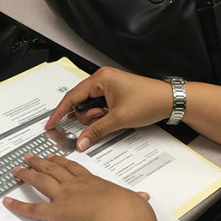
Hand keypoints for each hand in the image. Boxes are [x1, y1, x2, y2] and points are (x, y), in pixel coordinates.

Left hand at [3, 154, 159, 220]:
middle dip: (41, 163)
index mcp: (94, 182)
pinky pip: (33, 209)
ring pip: (41, 181)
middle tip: (30, 158)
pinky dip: (19, 206)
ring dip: (27, 174)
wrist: (121, 218)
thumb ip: (135, 199)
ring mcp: (65, 197)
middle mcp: (76, 185)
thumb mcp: (134, 201)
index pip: (74, 169)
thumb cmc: (129, 211)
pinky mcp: (56, 212)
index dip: (62, 162)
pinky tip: (8, 202)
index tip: (54, 157)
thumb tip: (143, 198)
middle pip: (54, 169)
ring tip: (17, 170)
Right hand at [45, 67, 171, 150]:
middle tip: (102, 120)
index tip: (51, 123)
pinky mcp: (113, 94)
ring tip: (112, 118)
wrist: (170, 101)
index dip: (60, 112)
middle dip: (88, 116)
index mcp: (100, 79)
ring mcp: (108, 86)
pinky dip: (102, 115)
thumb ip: (96, 131)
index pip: (72, 96)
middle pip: (80, 103)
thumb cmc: (149, 101)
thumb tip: (81, 142)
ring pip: (89, 107)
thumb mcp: (119, 119)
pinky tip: (111, 118)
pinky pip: (99, 107)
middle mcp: (102, 79)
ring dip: (97, 117)